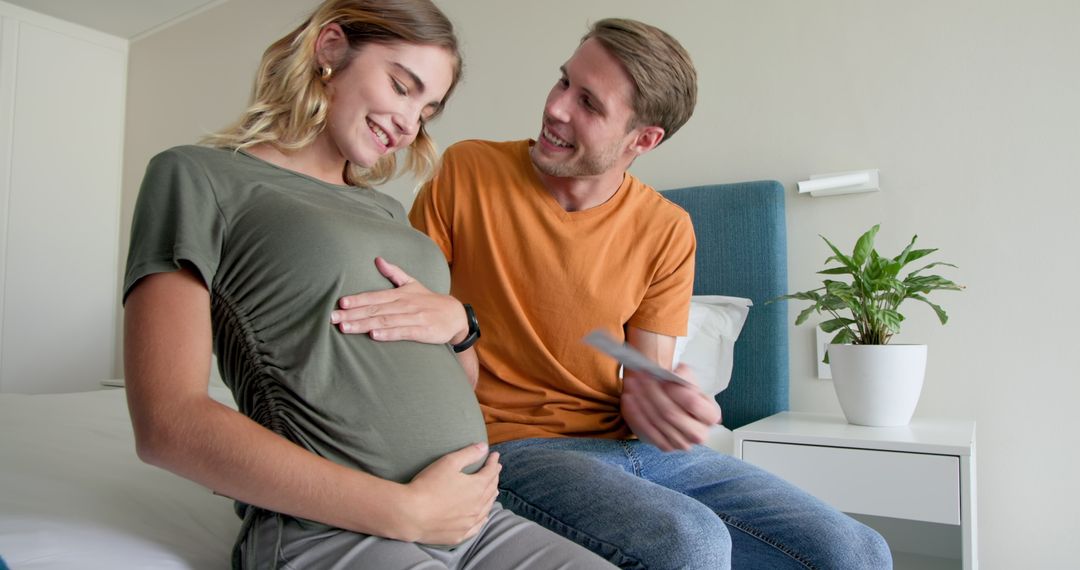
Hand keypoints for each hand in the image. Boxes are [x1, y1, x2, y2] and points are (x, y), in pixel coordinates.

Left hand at [331, 257, 467, 343]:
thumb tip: (377, 259)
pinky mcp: (422, 331)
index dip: (357, 300)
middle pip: (375, 310)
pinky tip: (374, 336)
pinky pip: (402, 332)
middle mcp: (405, 305)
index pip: (374, 296)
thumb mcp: (412, 283)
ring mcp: (413, 318)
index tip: (340, 303)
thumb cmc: (429, 301)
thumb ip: (394, 273)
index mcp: (400, 294)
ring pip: (385, 321)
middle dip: (352, 314)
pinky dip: (388, 334)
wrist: (455, 315)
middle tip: (332, 318)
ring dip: (364, 325)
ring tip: (345, 328)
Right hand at [400, 443, 500, 544]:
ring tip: (494, 490)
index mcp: (477, 487)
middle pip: (490, 489)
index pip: (490, 472)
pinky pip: (477, 526)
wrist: (410, 514)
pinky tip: (484, 517)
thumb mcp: (449, 463)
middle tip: (496, 470)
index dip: (493, 462)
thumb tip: (484, 447)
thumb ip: (469, 454)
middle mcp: (477, 506)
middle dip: (494, 477)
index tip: (495, 455)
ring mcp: (469, 522)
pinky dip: (483, 519)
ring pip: (486, 508)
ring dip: (491, 497)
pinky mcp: (459, 535)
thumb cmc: (428, 485)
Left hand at [621, 364, 722, 451]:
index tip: (660, 378)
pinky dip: (635, 414)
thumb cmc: (681, 390)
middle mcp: (700, 433)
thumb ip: (683, 374)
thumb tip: (675, 374)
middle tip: (639, 377)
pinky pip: (647, 431)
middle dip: (652, 393)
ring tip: (631, 383)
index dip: (675, 390)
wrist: (673, 404)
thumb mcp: (687, 378)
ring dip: (640, 401)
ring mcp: (683, 443)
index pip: (693, 403)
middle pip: (671, 414)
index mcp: (711, 415)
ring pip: (657, 422)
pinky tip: (628, 399)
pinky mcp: (666, 447)